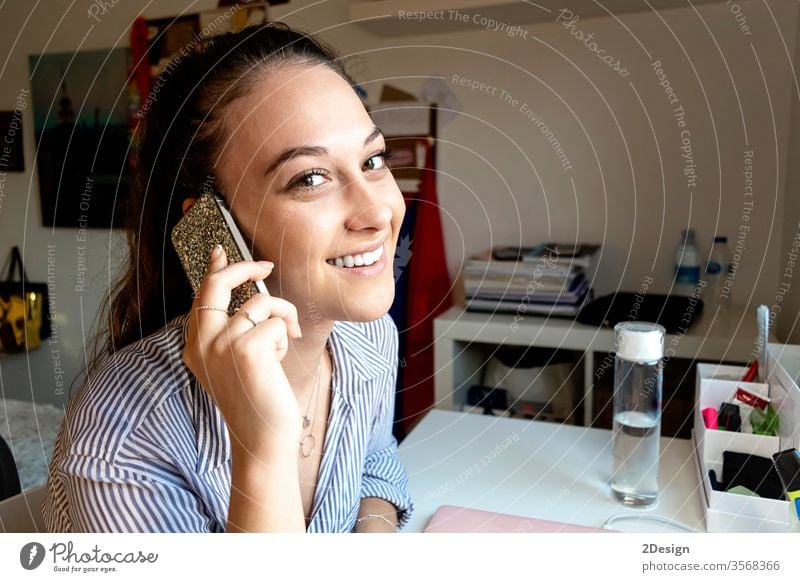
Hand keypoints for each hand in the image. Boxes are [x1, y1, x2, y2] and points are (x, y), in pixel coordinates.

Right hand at [182, 245, 303, 454]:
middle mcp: (201, 343)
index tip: (221, 250)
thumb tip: (251, 289)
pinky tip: (280, 360)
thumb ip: (236, 327)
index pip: (201, 295)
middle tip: (265, 268)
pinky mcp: (246, 349)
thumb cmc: (258, 398)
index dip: (214, 268)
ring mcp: (221, 345)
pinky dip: (285, 336)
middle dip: (245, 268)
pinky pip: (276, 321)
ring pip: (260, 302)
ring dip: (281, 317)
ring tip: (284, 341)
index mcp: (195, 346)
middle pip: (218, 283)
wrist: (263, 437)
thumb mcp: (237, 360)